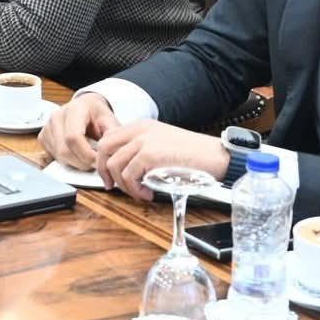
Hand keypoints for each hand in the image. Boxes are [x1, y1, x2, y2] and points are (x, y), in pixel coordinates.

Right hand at [40, 93, 116, 169]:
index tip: (99, 162)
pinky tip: (77, 155)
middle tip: (96, 164)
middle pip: (64, 150)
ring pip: (59, 156)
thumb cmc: (97, 115)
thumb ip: (112, 135)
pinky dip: (67, 161)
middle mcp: (56, 116)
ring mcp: (47, 126)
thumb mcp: (110, 121)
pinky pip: (54, 156)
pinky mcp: (43, 136)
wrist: (86, 108)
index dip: (87, 155)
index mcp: (74, 109)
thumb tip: (112, 153)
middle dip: (83, 163)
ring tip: (88, 159)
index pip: (73, 138)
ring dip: (76, 164)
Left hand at [91, 119, 227, 199]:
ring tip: (139, 192)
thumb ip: (141, 148)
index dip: (104, 158)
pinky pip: (129, 176)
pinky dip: (135, 190)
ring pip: (114, 166)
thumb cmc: (192, 154)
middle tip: (112, 186)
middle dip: (104, 171)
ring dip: (124, 185)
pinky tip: (148, 193)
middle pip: (104, 149)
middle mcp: (139, 130)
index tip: (109, 174)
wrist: (215, 156)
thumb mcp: (161, 143)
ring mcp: (143, 141)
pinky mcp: (149, 155)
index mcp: (140, 125)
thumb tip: (121, 166)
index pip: (108, 138)